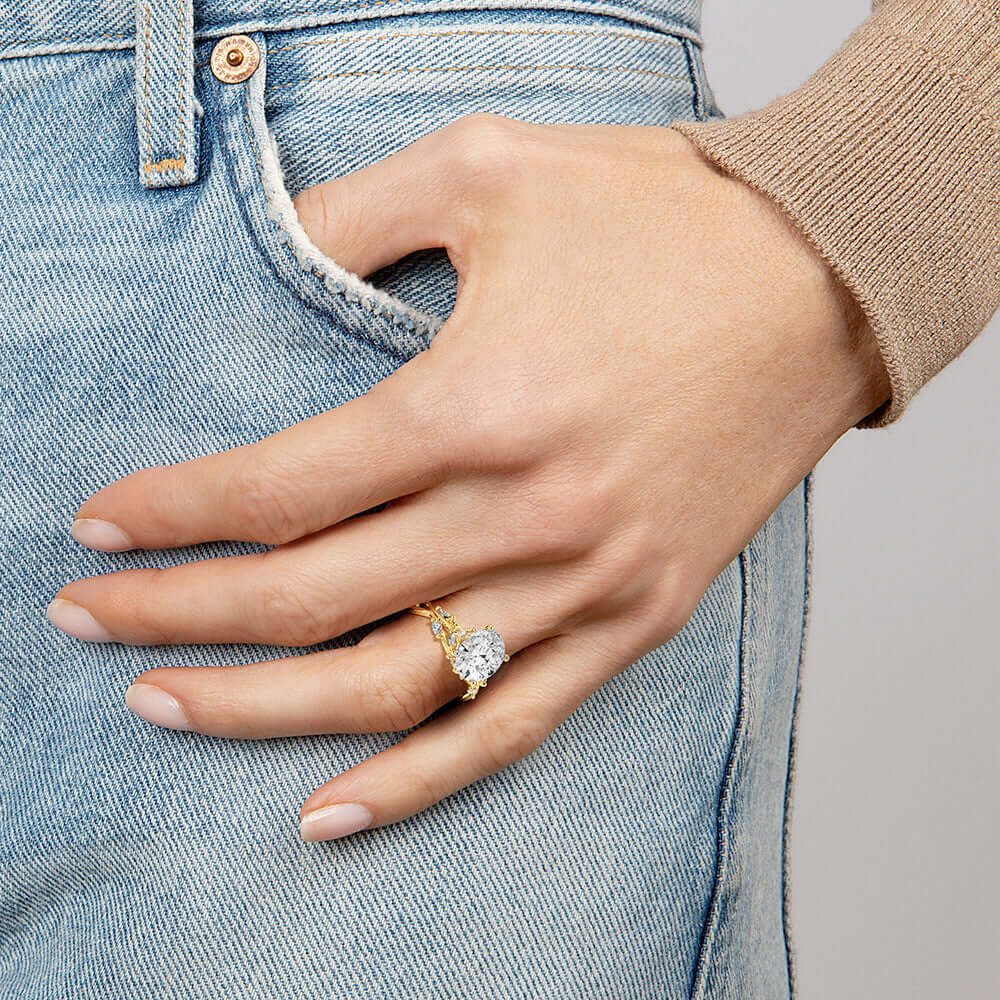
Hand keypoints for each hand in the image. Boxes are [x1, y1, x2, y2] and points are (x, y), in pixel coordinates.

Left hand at [49, 115, 888, 841]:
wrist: (823, 278)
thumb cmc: (667, 217)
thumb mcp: (491, 166)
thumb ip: (354, 215)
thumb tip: (264, 247)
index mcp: (479, 402)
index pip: (280, 492)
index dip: (172, 515)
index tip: (100, 527)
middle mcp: (527, 513)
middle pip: (310, 600)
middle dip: (178, 617)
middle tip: (90, 618)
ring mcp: (587, 583)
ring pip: (391, 687)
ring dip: (261, 712)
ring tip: (165, 707)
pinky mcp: (638, 617)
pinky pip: (510, 730)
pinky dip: (414, 783)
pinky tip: (329, 811)